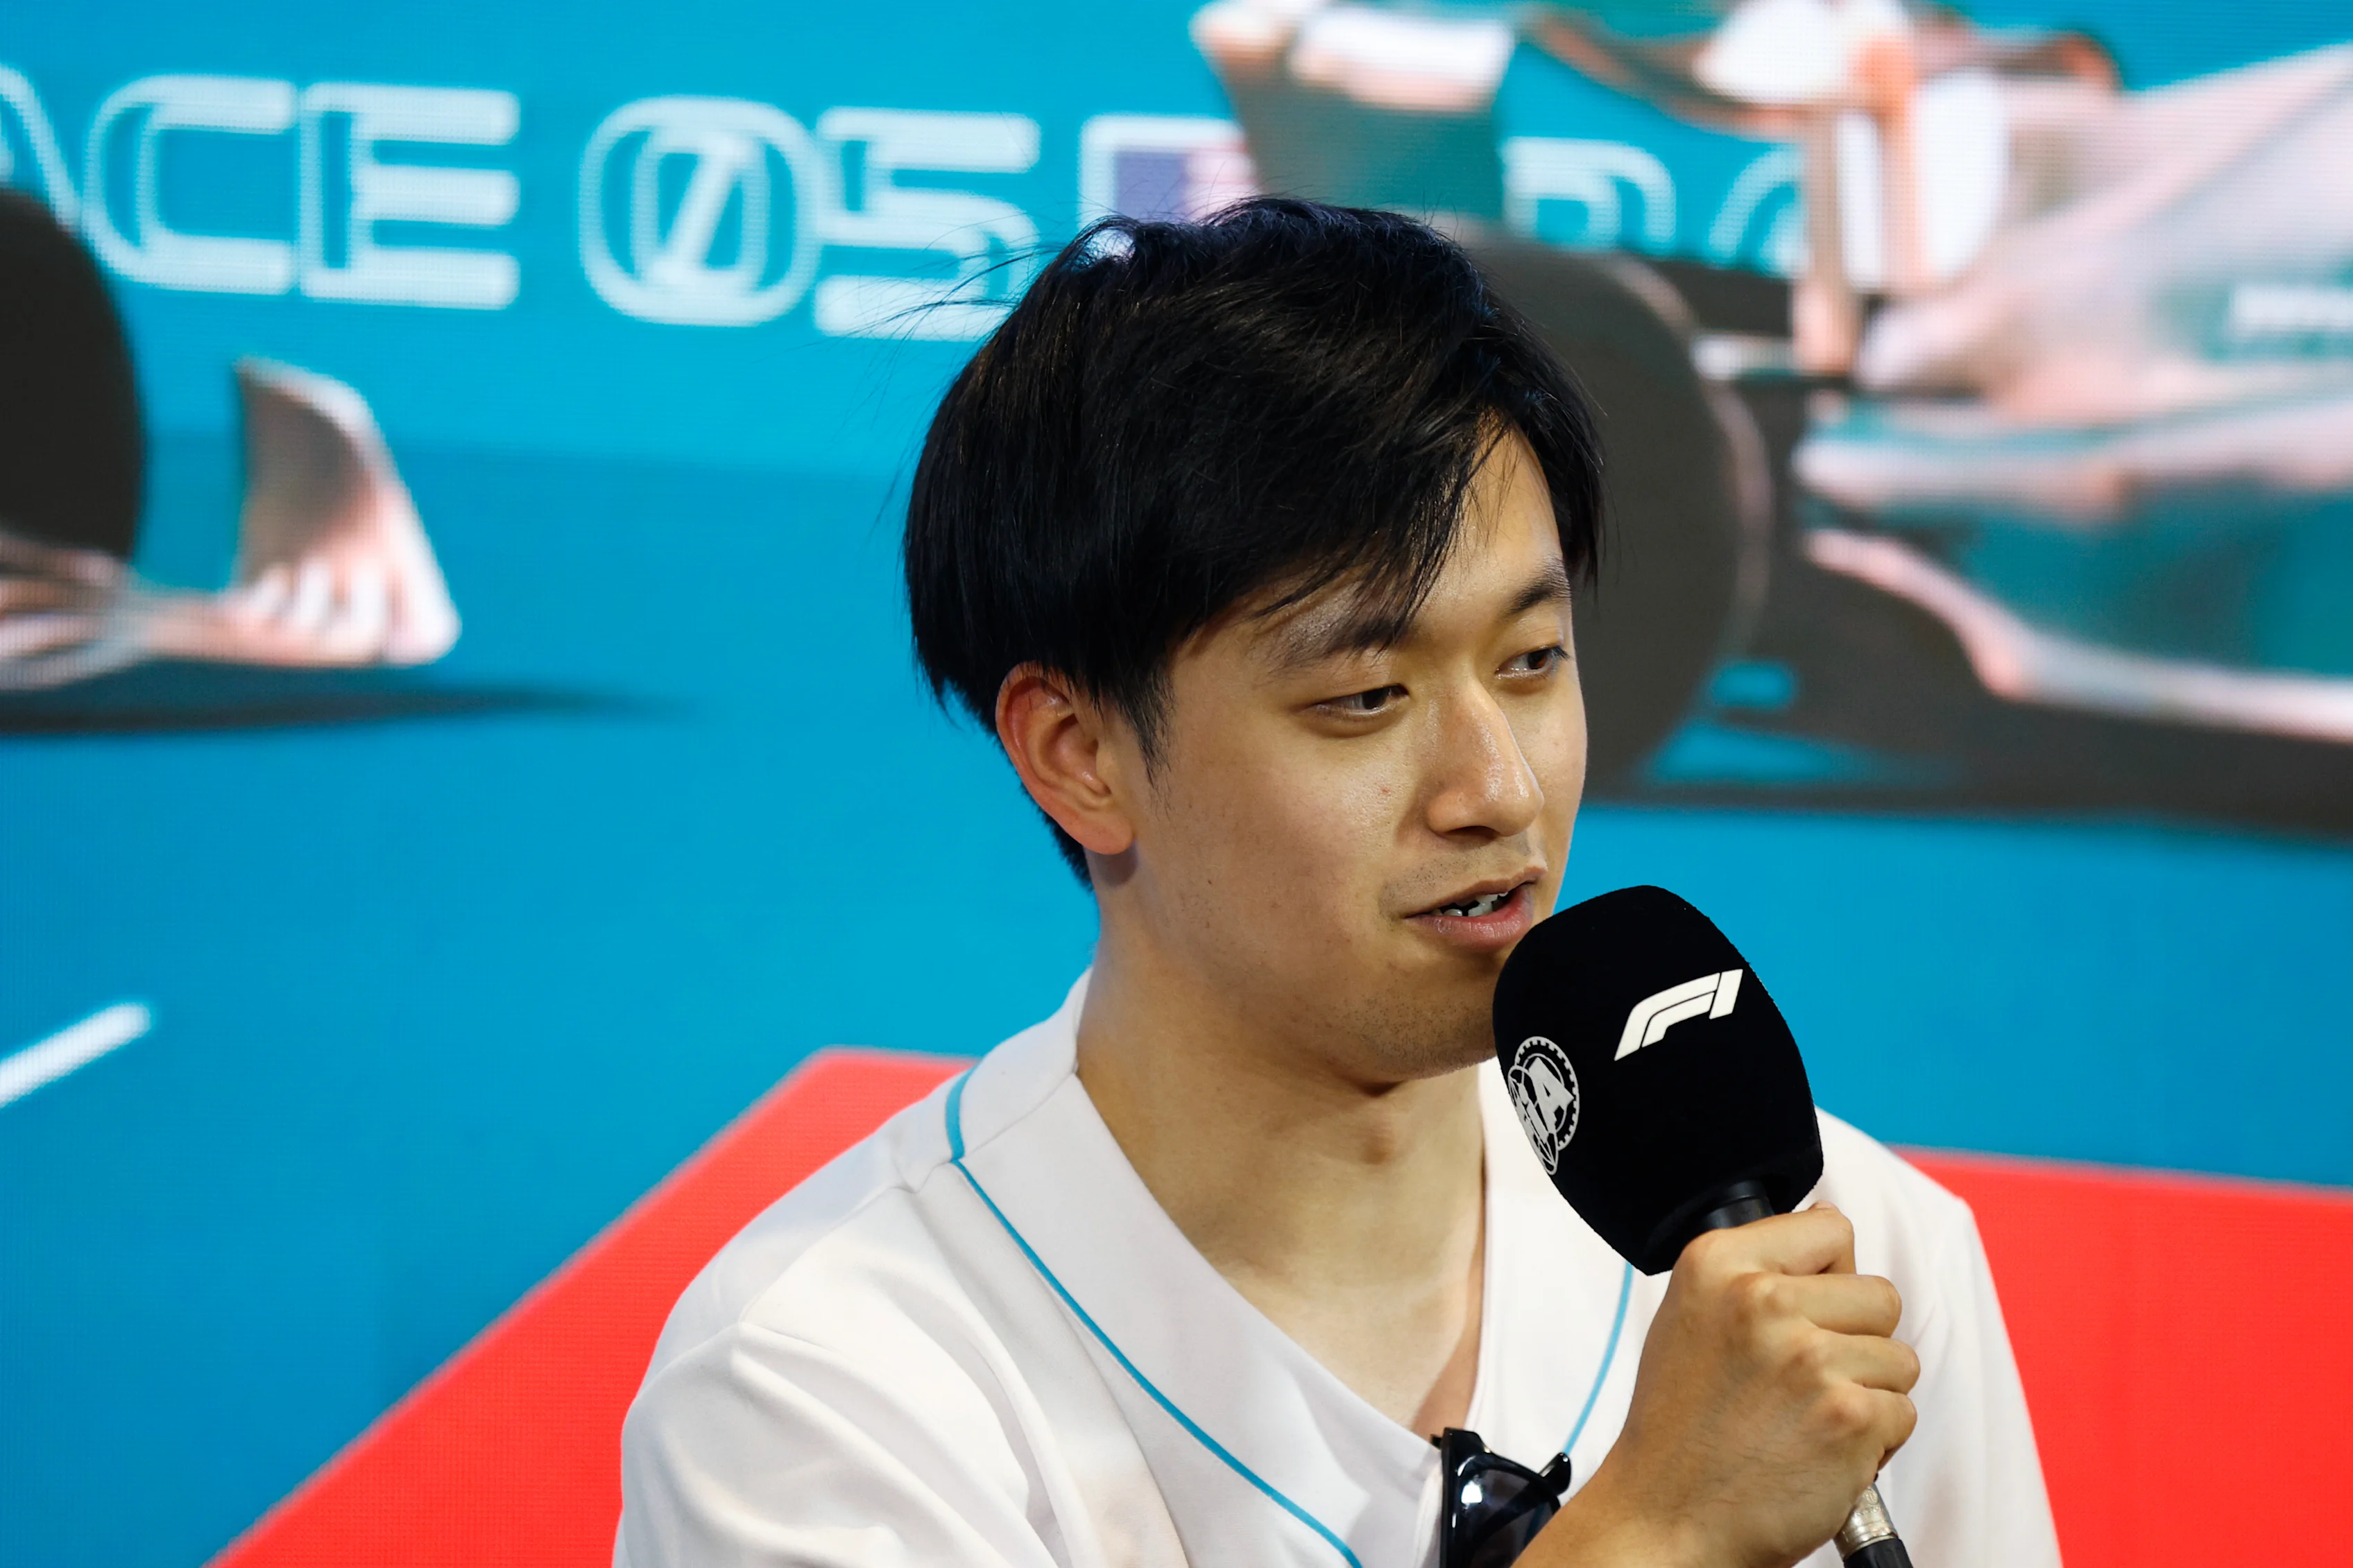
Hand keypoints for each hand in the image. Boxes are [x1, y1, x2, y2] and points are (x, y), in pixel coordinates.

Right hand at [1526, 1207, 1918, 1567]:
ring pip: (1898, 1358)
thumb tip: (1830, 1229)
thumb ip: (1755, 1269)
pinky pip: (1902, 1412)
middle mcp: (1761, 1301)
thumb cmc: (1681, 1428)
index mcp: (1717, 1263)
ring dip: (1868, 1393)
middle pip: (1879, 1294)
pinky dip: (1875, 1441)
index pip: (1829, 1227)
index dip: (1828, 1276)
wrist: (1668, 1517)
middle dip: (1858, 1340)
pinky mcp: (1848, 1417)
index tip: (1803, 1313)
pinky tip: (1822, 1450)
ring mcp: (1809, 1358)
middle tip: (1806, 1380)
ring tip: (1810, 1419)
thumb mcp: (1691, 1315)